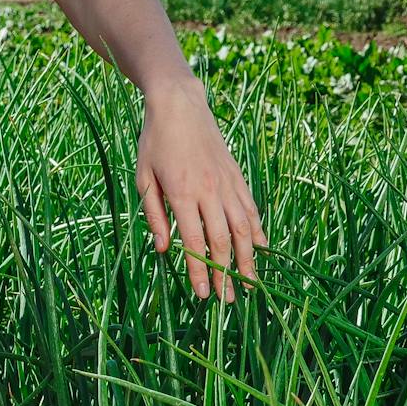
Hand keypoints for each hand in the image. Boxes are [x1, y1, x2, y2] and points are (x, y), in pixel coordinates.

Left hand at [135, 78, 267, 303]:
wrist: (180, 104)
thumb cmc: (155, 141)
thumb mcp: (144, 177)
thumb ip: (154, 215)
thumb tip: (163, 249)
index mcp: (181, 192)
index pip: (194, 242)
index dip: (200, 271)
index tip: (203, 295)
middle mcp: (209, 190)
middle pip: (222, 241)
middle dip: (226, 274)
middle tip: (228, 301)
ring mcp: (227, 183)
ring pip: (244, 228)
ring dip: (248, 259)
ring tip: (251, 284)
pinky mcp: (237, 176)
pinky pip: (251, 209)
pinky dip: (259, 232)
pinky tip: (262, 250)